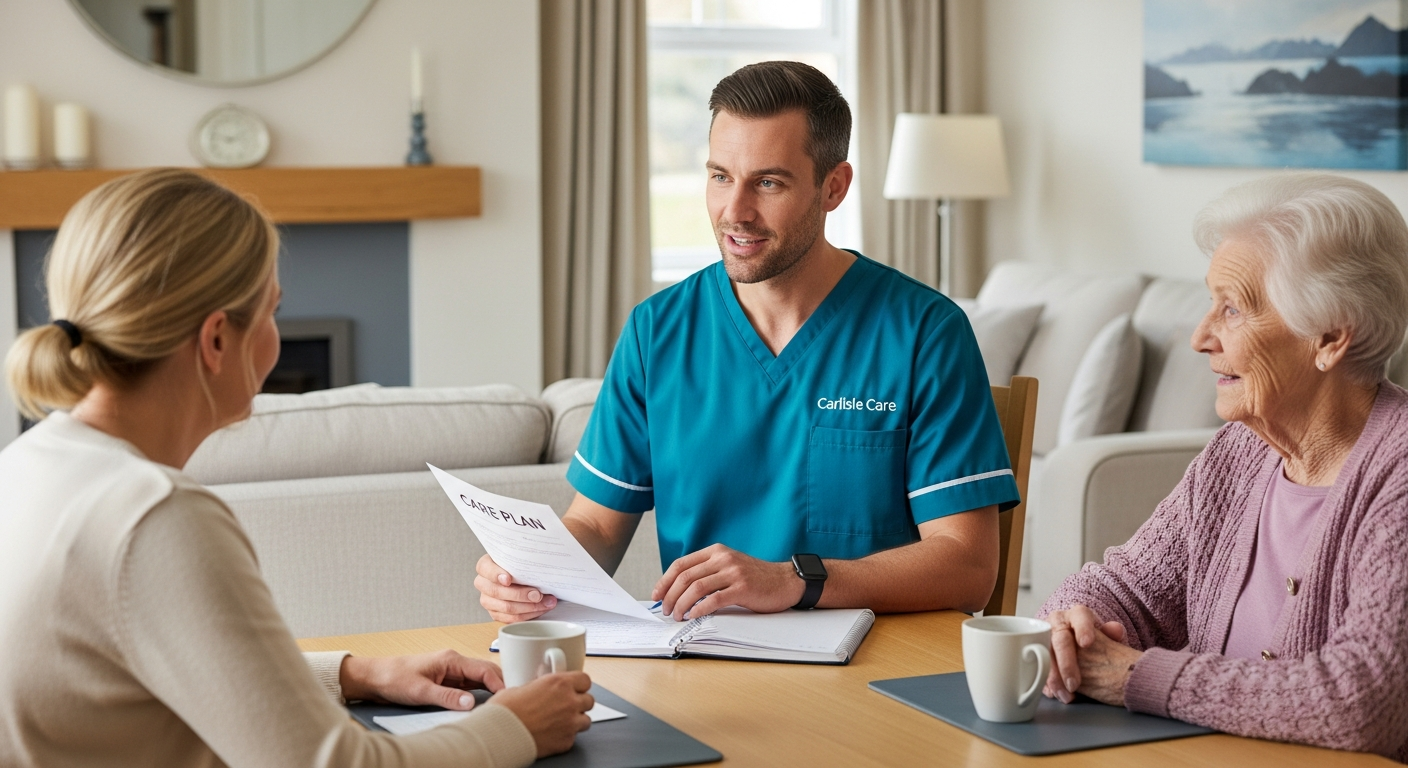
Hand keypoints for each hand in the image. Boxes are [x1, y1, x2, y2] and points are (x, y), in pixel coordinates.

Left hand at [339, 650, 504, 709]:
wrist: (375, 678)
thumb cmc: (394, 678)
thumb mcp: (421, 691)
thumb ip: (447, 697)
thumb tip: (471, 704)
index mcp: (451, 659)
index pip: (484, 669)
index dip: (500, 683)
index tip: (510, 697)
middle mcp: (454, 663)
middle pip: (486, 672)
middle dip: (501, 685)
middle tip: (513, 701)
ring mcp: (451, 672)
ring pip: (479, 680)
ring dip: (491, 690)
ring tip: (502, 704)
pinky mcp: (446, 681)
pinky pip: (469, 686)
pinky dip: (479, 694)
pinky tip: (483, 704)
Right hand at [475, 554, 556, 622]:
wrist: (523, 574)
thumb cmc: (522, 563)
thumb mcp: (521, 554)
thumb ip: (526, 552)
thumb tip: (547, 544)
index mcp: (486, 565)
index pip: (485, 569)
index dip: (496, 574)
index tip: (509, 579)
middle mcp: (483, 583)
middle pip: (496, 592)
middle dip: (520, 594)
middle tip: (538, 594)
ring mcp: (488, 600)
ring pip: (505, 608)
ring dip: (529, 607)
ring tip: (546, 602)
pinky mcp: (496, 613)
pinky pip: (510, 619)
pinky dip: (528, 615)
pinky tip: (541, 609)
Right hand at [491, 672, 593, 757]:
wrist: (500, 734)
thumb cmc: (505, 710)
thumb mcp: (521, 687)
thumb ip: (538, 686)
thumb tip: (536, 689)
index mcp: (559, 683)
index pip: (585, 680)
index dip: (579, 684)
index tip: (574, 687)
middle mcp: (569, 702)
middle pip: (589, 700)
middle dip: (579, 703)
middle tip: (566, 706)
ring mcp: (570, 723)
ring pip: (586, 721)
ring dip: (576, 720)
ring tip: (560, 722)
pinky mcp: (566, 742)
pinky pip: (573, 738)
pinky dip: (565, 736)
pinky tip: (553, 734)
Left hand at [651, 544, 803, 619]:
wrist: (786, 581)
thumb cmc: (756, 578)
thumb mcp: (729, 566)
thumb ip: (708, 572)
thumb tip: (678, 591)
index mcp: (716, 551)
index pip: (681, 564)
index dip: (664, 580)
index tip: (656, 595)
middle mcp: (723, 558)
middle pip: (685, 576)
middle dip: (670, 595)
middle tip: (665, 610)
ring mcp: (733, 572)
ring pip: (696, 588)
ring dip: (681, 604)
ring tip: (677, 615)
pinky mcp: (742, 588)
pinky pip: (713, 599)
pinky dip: (699, 609)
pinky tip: (693, 616)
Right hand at [1043, 604, 1141, 705]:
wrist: (1071, 639)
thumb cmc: (1090, 639)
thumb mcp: (1102, 634)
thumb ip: (1110, 633)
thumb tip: (1116, 630)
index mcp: (1076, 615)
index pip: (1080, 617)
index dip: (1083, 629)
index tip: (1087, 643)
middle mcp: (1057, 622)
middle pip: (1060, 640)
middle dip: (1066, 664)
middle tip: (1074, 684)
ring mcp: (1042, 635)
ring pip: (1044, 655)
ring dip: (1054, 678)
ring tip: (1066, 695)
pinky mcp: (1033, 651)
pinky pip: (1035, 666)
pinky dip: (1044, 682)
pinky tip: (1053, 693)